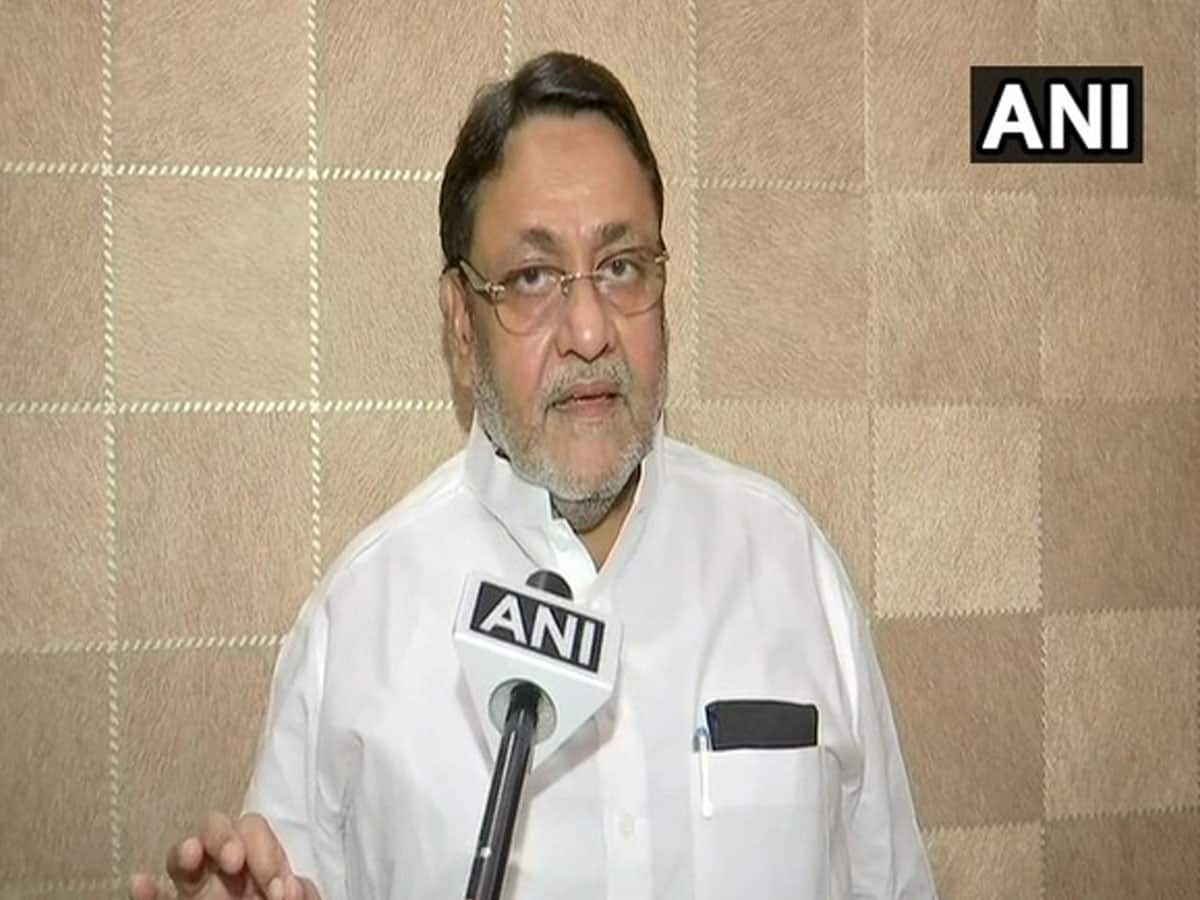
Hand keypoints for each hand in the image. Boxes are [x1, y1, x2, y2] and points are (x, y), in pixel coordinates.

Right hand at [128, 812, 320, 899]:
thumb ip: (302, 896)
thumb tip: (290, 886)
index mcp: (260, 868)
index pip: (254, 832)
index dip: (264, 850)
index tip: (279, 883)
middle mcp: (226, 875)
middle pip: (216, 830)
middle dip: (224, 836)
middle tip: (235, 862)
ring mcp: (198, 895)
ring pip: (182, 859)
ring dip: (185, 850)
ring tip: (191, 854)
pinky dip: (147, 892)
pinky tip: (139, 883)